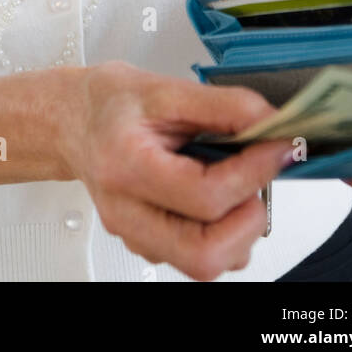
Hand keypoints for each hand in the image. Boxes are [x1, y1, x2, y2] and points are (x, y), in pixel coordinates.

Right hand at [61, 61, 294, 280]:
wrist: (74, 120)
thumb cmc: (110, 103)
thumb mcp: (165, 88)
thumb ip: (223, 106)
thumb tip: (271, 123)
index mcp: (125, 165)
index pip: (203, 195)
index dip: (253, 173)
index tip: (277, 147)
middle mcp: (126, 211)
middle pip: (204, 254)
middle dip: (248, 221)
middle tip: (257, 182)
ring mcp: (135, 235)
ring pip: (205, 263)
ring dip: (238, 229)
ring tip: (235, 184)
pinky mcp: (146, 244)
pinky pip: (197, 257)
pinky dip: (221, 232)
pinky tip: (214, 195)